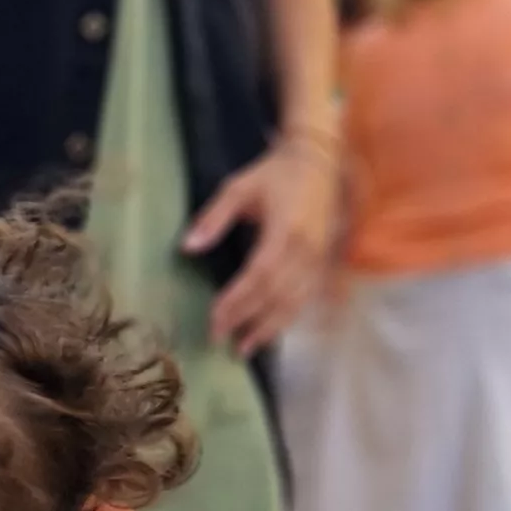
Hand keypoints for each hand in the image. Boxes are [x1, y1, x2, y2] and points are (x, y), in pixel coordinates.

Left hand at [190, 140, 339, 355]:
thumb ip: (213, 218)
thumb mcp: (238, 187)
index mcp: (286, 230)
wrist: (319, 161)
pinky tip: (269, 333)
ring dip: (269, 328)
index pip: (260, 274)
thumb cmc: (274, 174)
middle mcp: (307, 248)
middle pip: (277, 294)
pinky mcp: (323, 261)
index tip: (213, 318)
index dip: (237, 300)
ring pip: (295, 301)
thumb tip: (187, 247)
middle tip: (219, 340)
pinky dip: (287, 318)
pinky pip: (306, 297)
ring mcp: (319, 257)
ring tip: (243, 349)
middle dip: (247, 319)